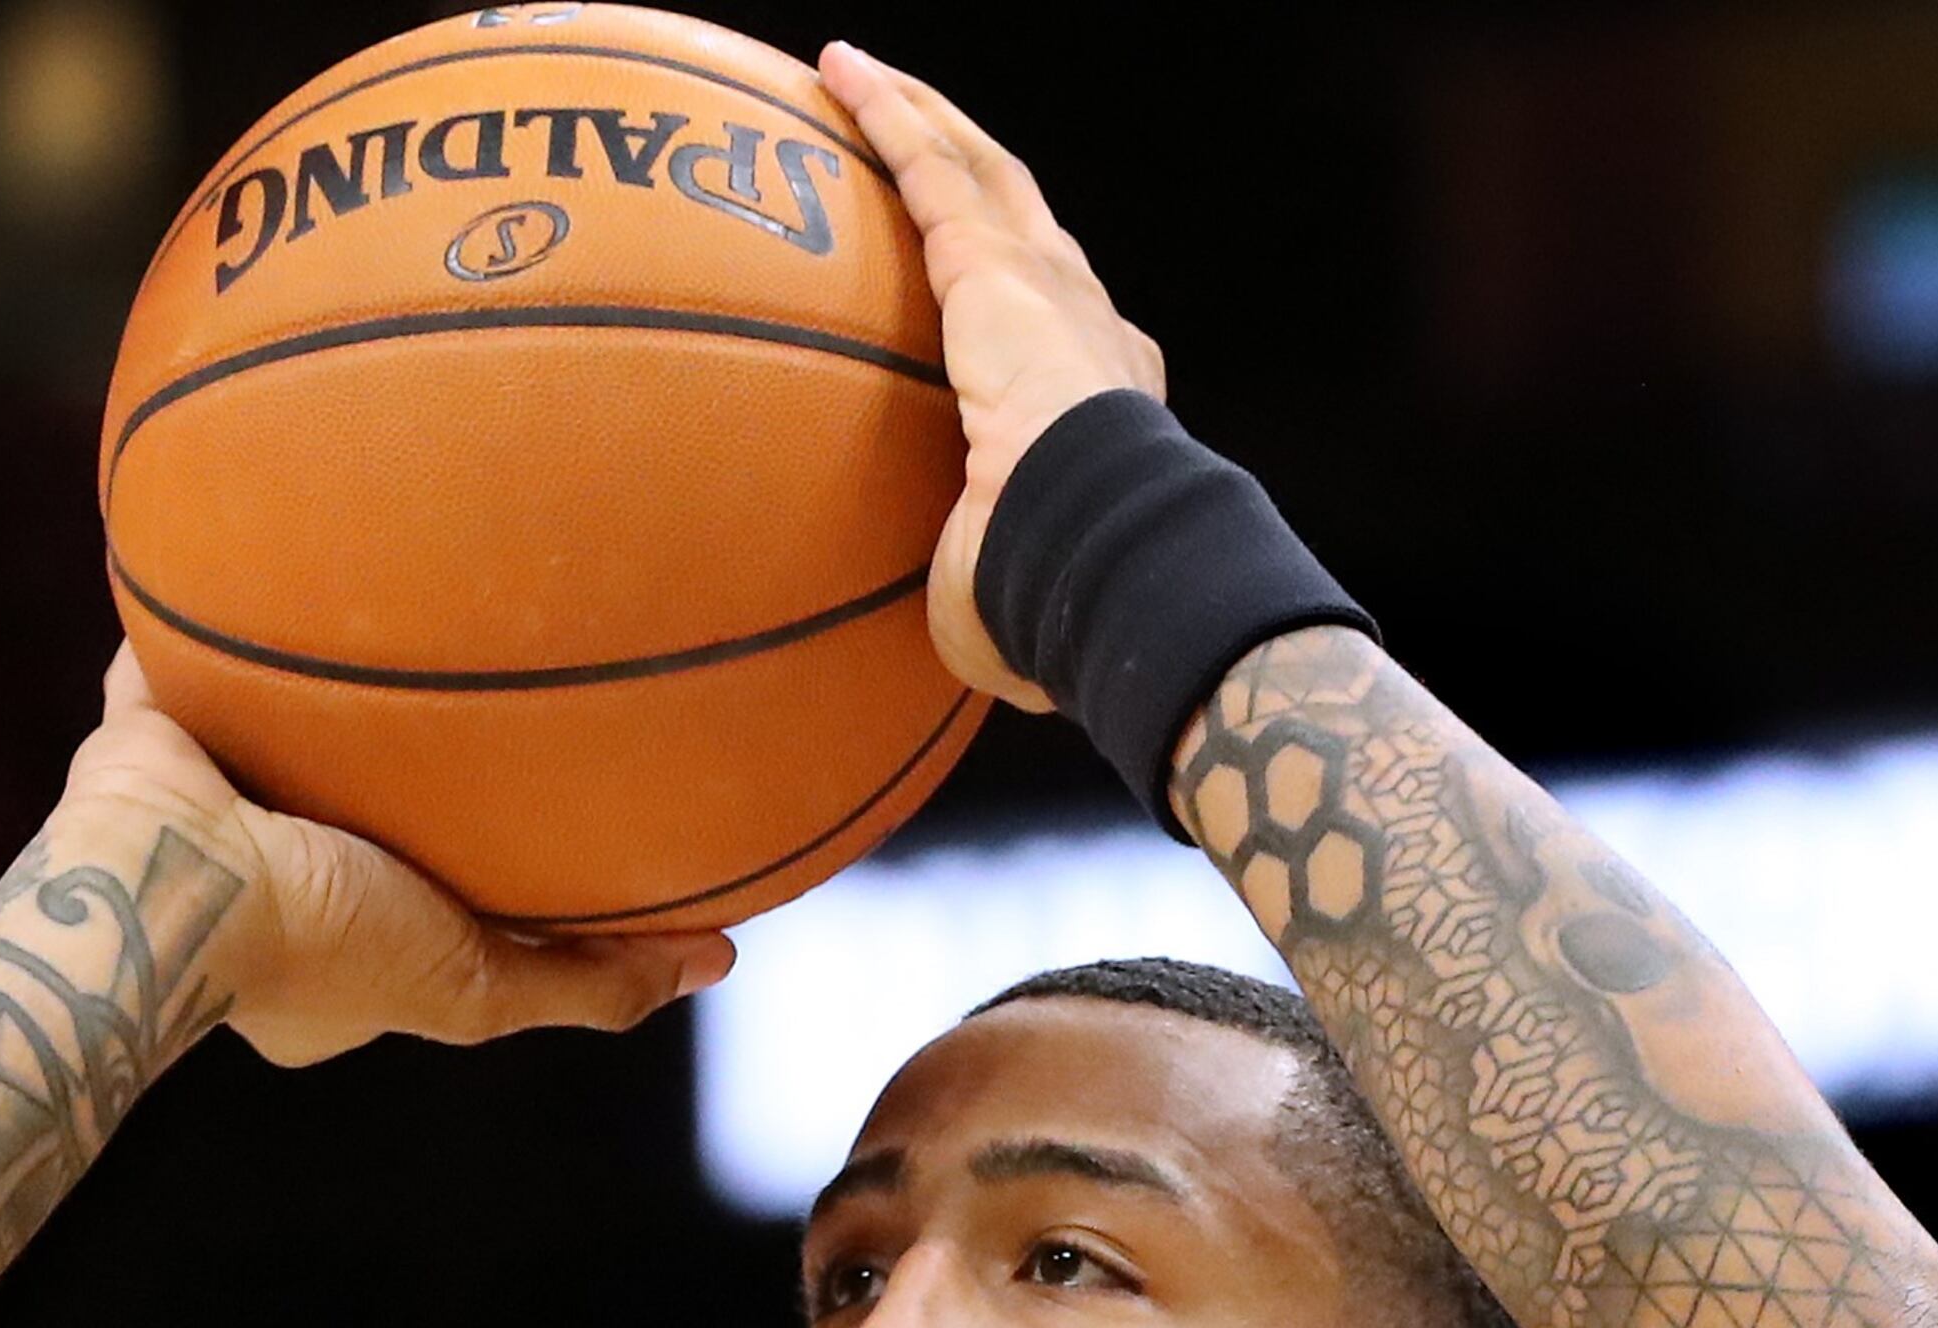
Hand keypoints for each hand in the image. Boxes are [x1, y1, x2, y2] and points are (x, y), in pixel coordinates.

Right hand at [52, 647, 735, 1067]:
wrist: (166, 890)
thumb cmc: (318, 949)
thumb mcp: (476, 988)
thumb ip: (587, 983)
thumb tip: (718, 965)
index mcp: (333, 943)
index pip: (429, 899)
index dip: (488, 861)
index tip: (557, 807)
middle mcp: (272, 870)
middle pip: (362, 804)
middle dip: (414, 761)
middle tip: (494, 691)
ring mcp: (212, 796)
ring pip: (287, 728)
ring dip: (332, 683)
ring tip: (407, 599)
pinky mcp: (157, 724)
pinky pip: (193, 655)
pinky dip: (223, 609)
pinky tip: (277, 545)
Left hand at [820, 42, 1166, 712]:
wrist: (1097, 549)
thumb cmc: (1056, 601)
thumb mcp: (1005, 600)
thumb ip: (977, 595)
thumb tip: (961, 645)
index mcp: (1097, 399)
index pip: (1053, 322)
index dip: (1017, 285)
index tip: (977, 272)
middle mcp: (1084, 323)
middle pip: (1017, 219)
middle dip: (964, 166)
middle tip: (912, 132)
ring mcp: (1047, 283)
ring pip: (976, 170)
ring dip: (920, 117)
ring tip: (858, 76)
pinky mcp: (994, 266)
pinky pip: (929, 168)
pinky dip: (887, 114)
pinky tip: (839, 72)